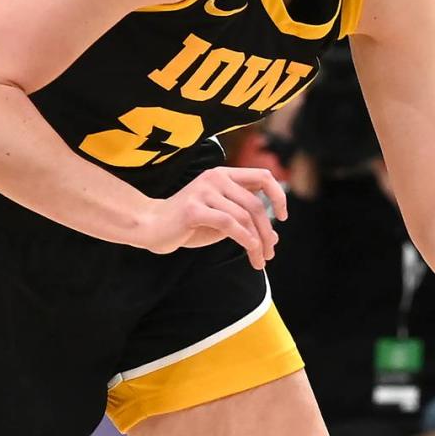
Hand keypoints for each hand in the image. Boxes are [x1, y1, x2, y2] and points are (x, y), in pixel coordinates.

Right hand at [138, 167, 286, 269]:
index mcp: (225, 175)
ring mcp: (204, 191)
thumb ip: (245, 223)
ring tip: (260, 259)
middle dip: (267, 231)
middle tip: (270, 252)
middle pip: (256, 204)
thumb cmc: (188, 224)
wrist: (151, 226)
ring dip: (258, 242)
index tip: (283, 217)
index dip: (278, 196)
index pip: (263, 176)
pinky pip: (229, 223)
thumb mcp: (222, 221)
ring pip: (244, 216)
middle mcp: (216, 178)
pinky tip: (251, 252)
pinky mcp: (194, 208)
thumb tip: (274, 236)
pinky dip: (245, 239)